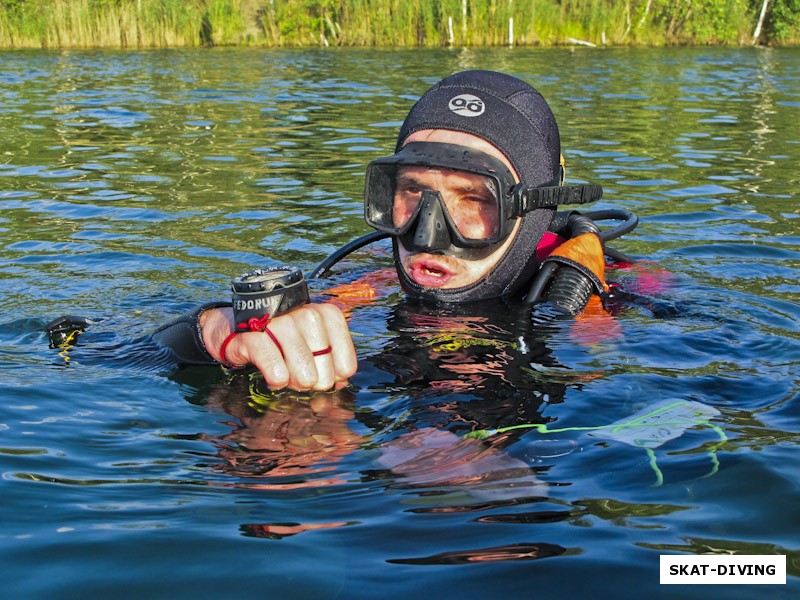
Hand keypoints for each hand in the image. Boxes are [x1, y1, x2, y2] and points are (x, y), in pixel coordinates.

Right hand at [201, 303, 356, 390]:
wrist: (244, 327)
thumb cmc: (286, 338)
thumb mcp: (314, 344)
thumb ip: (331, 363)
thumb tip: (340, 383)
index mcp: (326, 315)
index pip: (347, 365)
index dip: (335, 378)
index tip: (323, 375)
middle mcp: (307, 314)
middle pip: (326, 373)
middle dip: (313, 383)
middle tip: (300, 376)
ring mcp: (281, 323)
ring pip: (305, 374)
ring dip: (295, 382)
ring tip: (287, 375)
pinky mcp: (256, 336)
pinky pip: (278, 374)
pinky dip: (276, 381)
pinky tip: (272, 374)